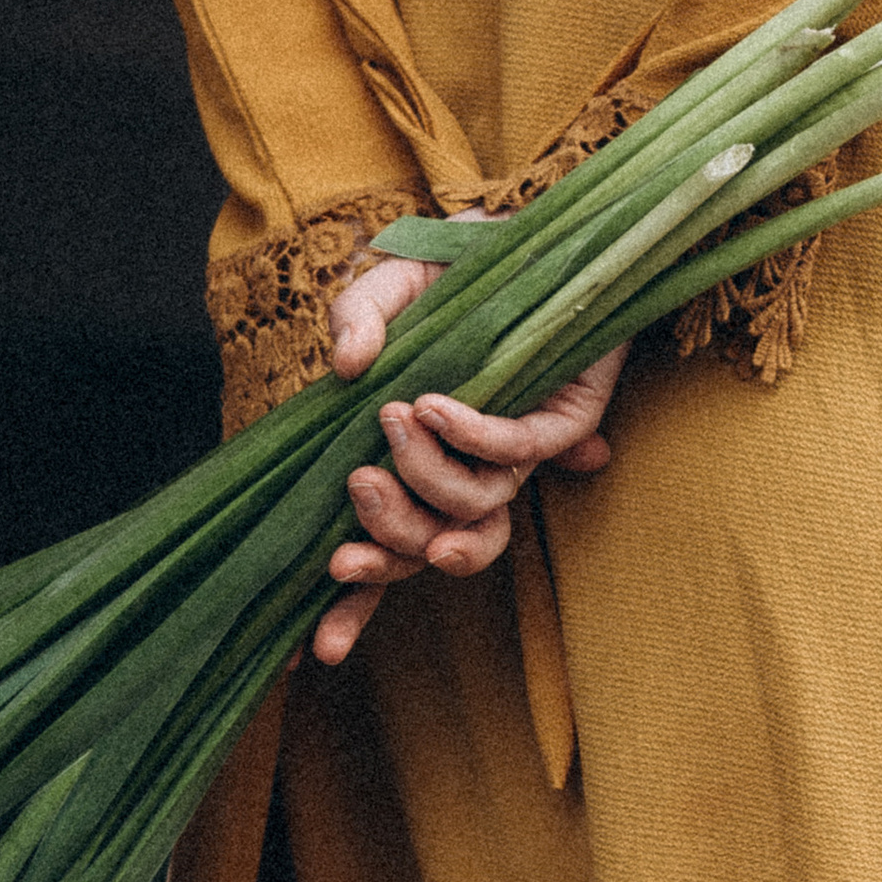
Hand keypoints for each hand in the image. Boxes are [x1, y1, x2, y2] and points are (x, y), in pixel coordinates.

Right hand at [311, 242, 624, 665]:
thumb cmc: (456, 271)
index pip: (389, 557)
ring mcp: (519, 453)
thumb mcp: (387, 290)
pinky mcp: (563, 420)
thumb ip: (355, 322)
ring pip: (475, 511)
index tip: (318, 652)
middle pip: (432, 553)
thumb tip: (344, 371)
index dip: (357, 609)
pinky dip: (467, 434)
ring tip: (392, 420)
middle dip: (388, 544)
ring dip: (427, 482)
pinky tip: (431, 404)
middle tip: (356, 487)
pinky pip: (513, 451)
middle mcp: (471, 473)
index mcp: (423, 467)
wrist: (532, 229)